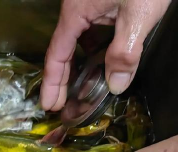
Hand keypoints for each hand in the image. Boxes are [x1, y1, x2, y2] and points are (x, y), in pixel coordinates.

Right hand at [41, 0, 170, 110]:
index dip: (52, 83)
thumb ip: (125, 53)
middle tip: (59, 105)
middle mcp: (78, 10)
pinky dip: (95, 51)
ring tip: (80, 90)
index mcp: (76, 13)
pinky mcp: (103, 2)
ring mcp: (90, 5)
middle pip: (64, 51)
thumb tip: (116, 85)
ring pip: (79, 42)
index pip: (57, 55)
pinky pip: (93, 31)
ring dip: (79, 67)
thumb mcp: (138, 15)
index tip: (49, 105)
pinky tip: (104, 62)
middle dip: (62, 80)